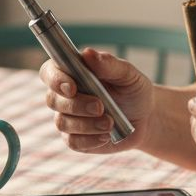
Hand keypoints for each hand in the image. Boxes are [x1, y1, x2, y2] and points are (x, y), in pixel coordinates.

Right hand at [40, 48, 154, 152]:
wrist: (146, 118)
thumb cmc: (133, 90)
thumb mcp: (128, 74)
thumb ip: (109, 64)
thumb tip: (88, 53)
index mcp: (73, 72)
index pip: (49, 72)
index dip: (55, 79)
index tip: (72, 87)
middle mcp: (65, 95)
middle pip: (53, 100)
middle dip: (76, 105)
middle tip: (100, 107)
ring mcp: (68, 117)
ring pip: (62, 123)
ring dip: (86, 124)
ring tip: (110, 122)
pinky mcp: (75, 138)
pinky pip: (72, 142)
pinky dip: (90, 140)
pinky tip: (106, 136)